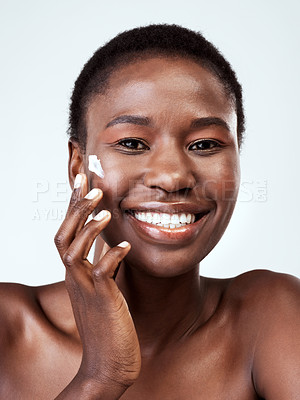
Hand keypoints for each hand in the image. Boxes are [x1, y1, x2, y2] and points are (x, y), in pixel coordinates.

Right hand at [54, 173, 140, 394]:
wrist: (108, 363)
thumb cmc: (107, 323)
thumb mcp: (101, 287)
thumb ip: (101, 264)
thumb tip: (108, 243)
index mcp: (76, 272)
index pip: (69, 232)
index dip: (74, 205)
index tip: (83, 180)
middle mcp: (76, 277)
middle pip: (64, 235)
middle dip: (76, 208)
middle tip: (91, 184)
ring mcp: (86, 289)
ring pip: (73, 251)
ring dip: (88, 228)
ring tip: (104, 209)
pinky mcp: (102, 301)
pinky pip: (101, 273)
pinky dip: (111, 256)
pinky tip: (123, 245)